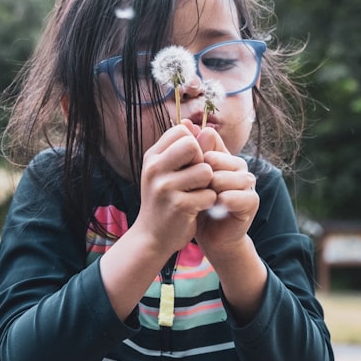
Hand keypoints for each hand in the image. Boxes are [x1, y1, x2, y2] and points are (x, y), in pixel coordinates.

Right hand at [133, 122, 216, 257]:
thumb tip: (195, 124)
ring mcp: (165, 187)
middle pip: (192, 145)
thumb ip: (178, 149)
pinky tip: (197, 208)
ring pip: (205, 170)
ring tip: (197, 193)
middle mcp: (155, 169)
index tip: (189, 162)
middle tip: (196, 177)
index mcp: (152, 157)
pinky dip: (208, 202)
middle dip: (201, 160)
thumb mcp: (163, 171)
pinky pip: (209, 194)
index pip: (181, 131)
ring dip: (208, 184)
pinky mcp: (179, 206)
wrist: (151, 237)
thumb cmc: (162, 200)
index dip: (192, 144)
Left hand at [193, 127, 259, 253]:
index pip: (209, 142)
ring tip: (202, 197)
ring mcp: (247, 183)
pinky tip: (215, 206)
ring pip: (227, 177)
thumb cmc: (198, 204)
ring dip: (212, 188)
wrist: (210, 235)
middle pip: (216, 159)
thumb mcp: (189, 178)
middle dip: (200, 174)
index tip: (181, 169)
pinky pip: (240, 196)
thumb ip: (190, 153)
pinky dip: (224, 201)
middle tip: (190, 187)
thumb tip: (184, 122)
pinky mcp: (252, 201)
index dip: (194, 156)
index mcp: (223, 156)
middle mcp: (237, 166)